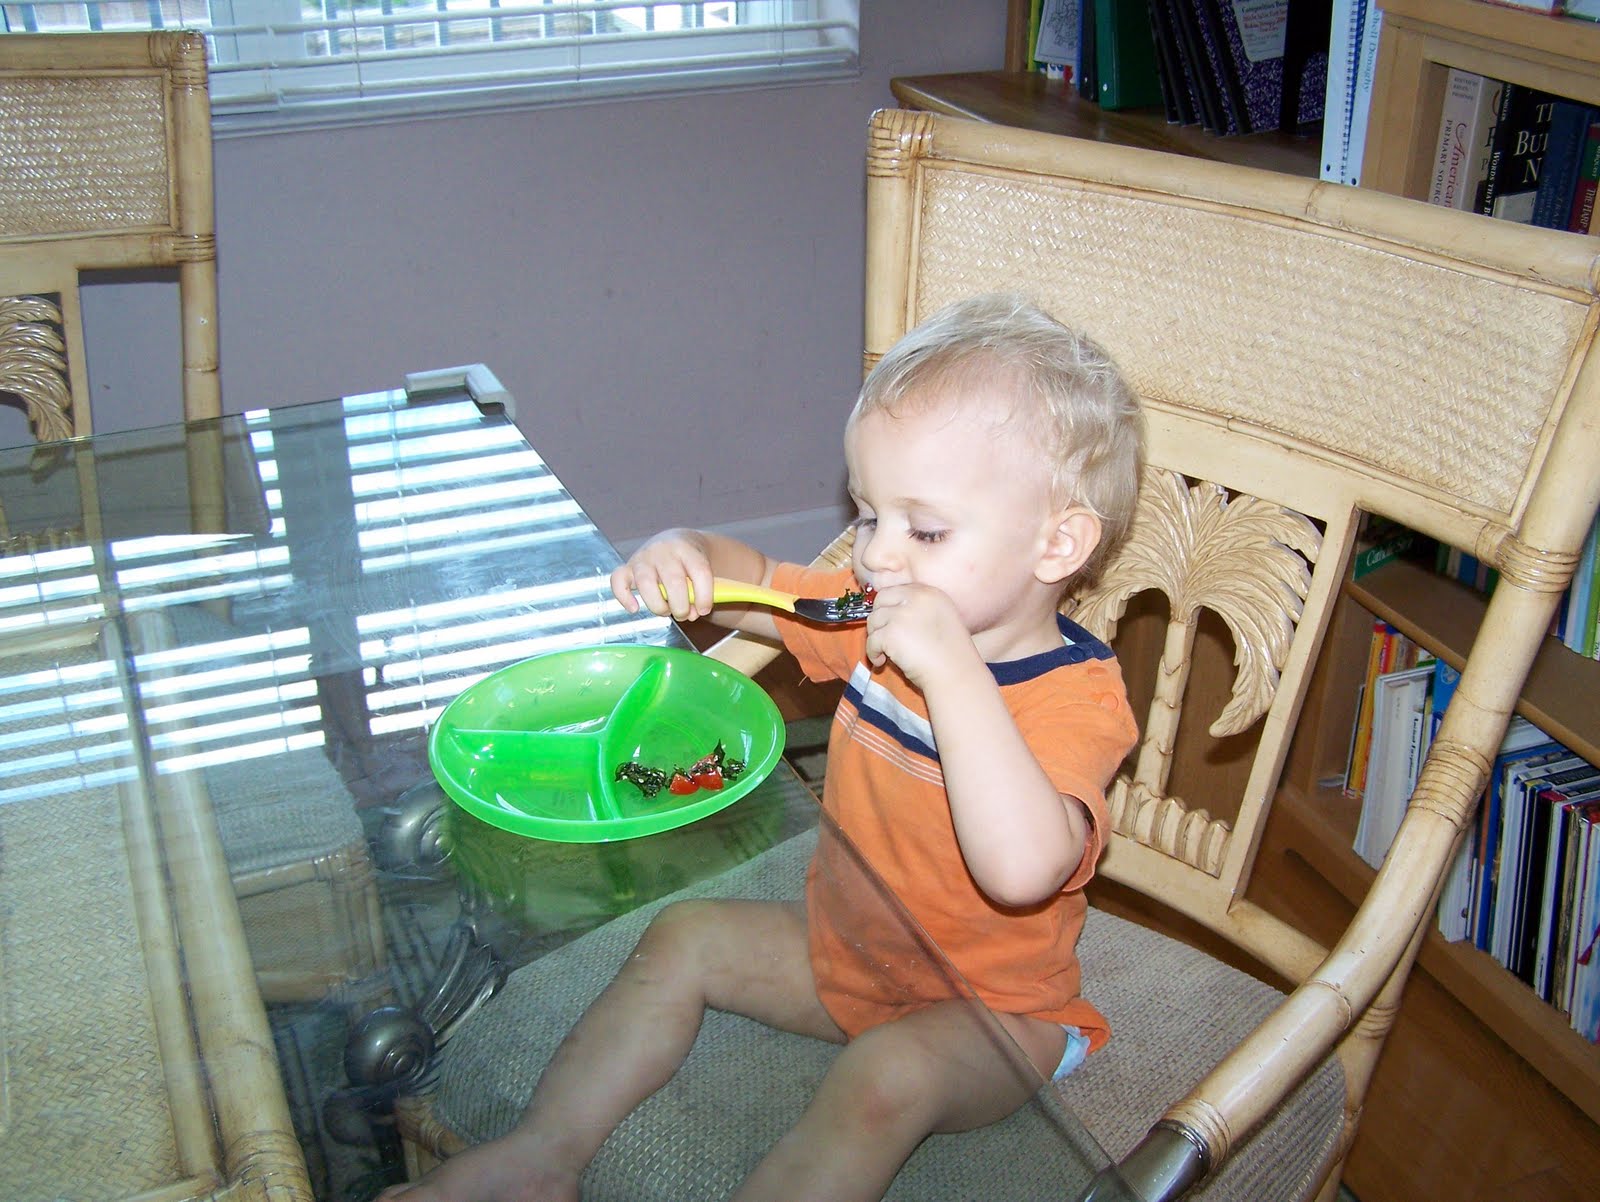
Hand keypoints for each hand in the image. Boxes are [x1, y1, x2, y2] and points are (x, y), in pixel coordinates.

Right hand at [609, 530, 714, 622]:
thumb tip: (691, 614)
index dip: (704, 596)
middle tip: (684, 614)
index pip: (700, 572)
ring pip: (646, 583)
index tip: (704, 610)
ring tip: (666, 611)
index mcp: (687, 549)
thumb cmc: (691, 563)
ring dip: (659, 606)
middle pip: (674, 581)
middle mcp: (664, 550)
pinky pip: (618, 581)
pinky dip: (624, 597)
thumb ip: (701, 594)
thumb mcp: (703, 572)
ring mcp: (643, 557)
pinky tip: (635, 608)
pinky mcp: (627, 567)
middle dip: (681, 607)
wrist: (676, 542)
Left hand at [863, 583, 980, 687]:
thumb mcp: (942, 619)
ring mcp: (902, 614)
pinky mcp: (891, 633)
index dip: (889, 606)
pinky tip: (882, 661)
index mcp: (931, 593)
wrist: (955, 674)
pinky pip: (871, 640)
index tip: (888, 622)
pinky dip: (872, 653)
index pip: (897, 590)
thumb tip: (890, 613)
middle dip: (879, 619)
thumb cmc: (951, 656)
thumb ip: (919, 610)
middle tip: (883, 636)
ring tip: (885, 653)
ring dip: (876, 638)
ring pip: (873, 621)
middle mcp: (916, 598)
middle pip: (881, 600)